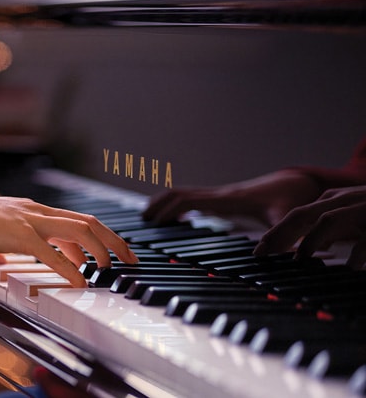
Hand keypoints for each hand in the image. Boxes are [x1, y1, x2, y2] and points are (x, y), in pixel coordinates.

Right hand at [0, 184, 137, 286]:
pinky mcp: (18, 235)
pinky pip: (51, 253)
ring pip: (78, 231)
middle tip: (129, 259)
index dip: (99, 235)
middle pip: (87, 222)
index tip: (112, 251)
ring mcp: (28, 221)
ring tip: (107, 269)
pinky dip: (69, 268)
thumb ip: (1, 242)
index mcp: (30, 210)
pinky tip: (79, 281)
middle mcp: (35, 211)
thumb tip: (1, 256)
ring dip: (98, 250)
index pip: (75, 219)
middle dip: (113, 241)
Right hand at [142, 169, 321, 225]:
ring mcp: (221, 195)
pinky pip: (194, 198)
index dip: (169, 209)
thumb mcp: (288, 218)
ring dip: (164, 203)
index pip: (189, 199)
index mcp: (228, 199)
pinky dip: (178, 205)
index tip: (154, 222)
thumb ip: (280, 236)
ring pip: (183, 193)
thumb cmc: (291, 200)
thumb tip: (263, 257)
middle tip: (142, 221)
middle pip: (179, 193)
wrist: (298, 184)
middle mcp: (220, 195)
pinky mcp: (224, 199)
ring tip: (149, 218)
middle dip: (158, 205)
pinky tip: (174, 217)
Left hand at [255, 185, 365, 267]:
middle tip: (264, 255)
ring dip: (311, 241)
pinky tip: (349, 267)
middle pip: (300, 215)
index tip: (258, 252)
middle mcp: (342, 201)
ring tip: (300, 260)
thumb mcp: (352, 216)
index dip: (274, 234)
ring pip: (328, 220)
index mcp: (332, 201)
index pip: (294, 216)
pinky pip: (365, 238)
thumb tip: (318, 248)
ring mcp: (361, 207)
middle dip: (279, 235)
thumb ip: (334, 230)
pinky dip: (356, 252)